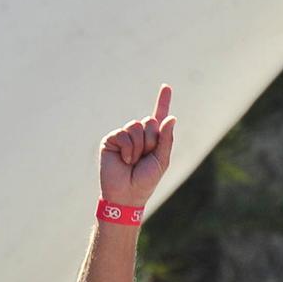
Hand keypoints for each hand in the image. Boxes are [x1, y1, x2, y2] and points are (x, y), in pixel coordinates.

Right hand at [99, 85, 176, 208]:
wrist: (126, 195)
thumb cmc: (145, 181)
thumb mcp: (161, 160)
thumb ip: (166, 139)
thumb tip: (171, 117)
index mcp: (152, 139)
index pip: (158, 117)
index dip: (162, 102)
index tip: (167, 86)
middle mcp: (138, 135)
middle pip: (149, 121)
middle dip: (151, 140)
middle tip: (144, 157)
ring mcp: (124, 136)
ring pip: (136, 126)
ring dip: (139, 146)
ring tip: (133, 161)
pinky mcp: (112, 139)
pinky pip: (123, 134)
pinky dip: (128, 149)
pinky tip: (125, 160)